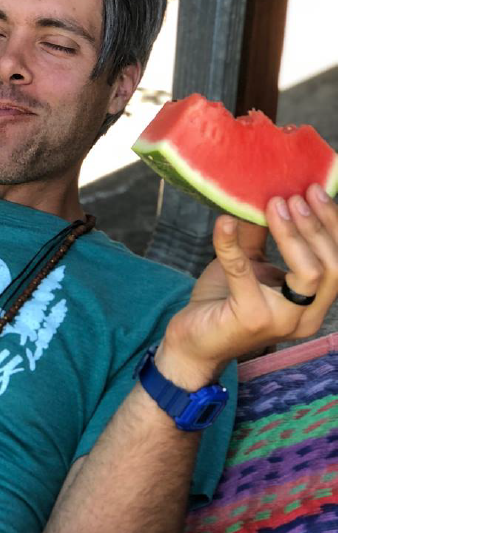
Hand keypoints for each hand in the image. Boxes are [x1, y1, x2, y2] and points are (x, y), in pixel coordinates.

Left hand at [158, 185, 337, 386]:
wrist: (192, 343)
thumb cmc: (224, 301)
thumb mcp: (250, 263)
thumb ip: (264, 233)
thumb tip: (271, 189)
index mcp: (314, 304)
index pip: (341, 263)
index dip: (334, 225)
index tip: (315, 190)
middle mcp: (307, 317)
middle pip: (334, 268)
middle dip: (318, 226)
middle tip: (295, 195)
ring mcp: (282, 320)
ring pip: (309, 274)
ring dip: (294, 234)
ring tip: (275, 204)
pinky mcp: (250, 318)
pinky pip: (244, 273)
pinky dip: (232, 244)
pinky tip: (224, 222)